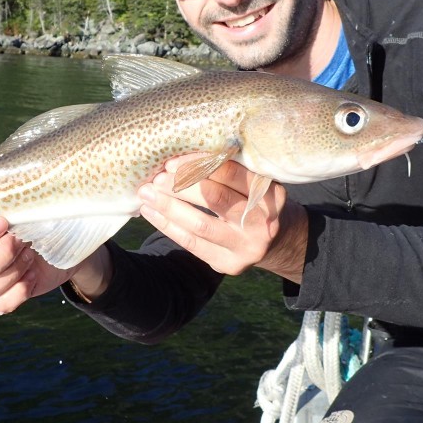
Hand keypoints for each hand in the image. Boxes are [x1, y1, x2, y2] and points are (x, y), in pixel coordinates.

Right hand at [0, 216, 113, 313]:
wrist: (69, 235)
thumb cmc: (39, 210)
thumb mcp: (23, 194)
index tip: (3, 222)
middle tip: (22, 240)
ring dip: (12, 273)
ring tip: (33, 253)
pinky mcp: (7, 296)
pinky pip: (0, 306)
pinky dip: (18, 293)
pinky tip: (33, 275)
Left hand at [137, 155, 308, 282]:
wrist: (277, 240)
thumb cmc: (254, 200)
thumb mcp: (254, 182)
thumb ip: (228, 170)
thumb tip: (179, 158)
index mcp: (270, 193)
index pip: (230, 174)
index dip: (197, 166)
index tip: (172, 161)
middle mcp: (262, 221)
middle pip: (215, 199)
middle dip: (181, 186)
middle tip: (157, 178)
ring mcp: (247, 246)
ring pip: (200, 225)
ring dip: (168, 207)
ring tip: (146, 194)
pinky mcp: (230, 264)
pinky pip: (193, 244)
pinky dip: (168, 226)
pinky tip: (152, 213)